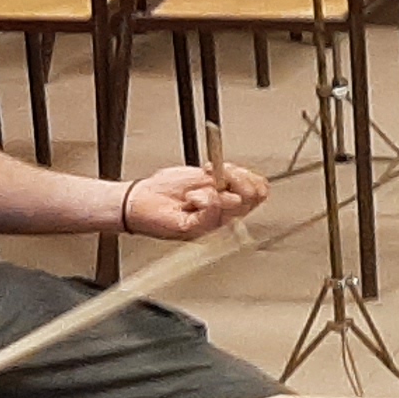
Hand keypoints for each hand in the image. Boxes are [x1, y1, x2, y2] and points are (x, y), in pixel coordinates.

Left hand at [123, 160, 266, 241]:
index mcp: (228, 203)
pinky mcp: (198, 230)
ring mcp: (213, 226)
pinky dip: (202, 198)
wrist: (139, 200)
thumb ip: (225, 177)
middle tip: (217, 172)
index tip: (230, 167)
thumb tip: (241, 175)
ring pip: (235, 204)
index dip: (249, 175)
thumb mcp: (201, 175)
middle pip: (253, 198)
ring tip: (195, 190)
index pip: (259, 191)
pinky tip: (190, 198)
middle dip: (237, 177)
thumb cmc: (165, 190)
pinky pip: (213, 211)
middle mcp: (225, 217)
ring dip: (214, 188)